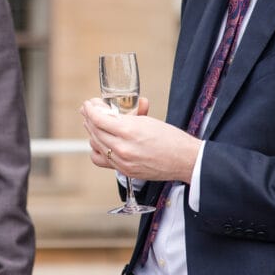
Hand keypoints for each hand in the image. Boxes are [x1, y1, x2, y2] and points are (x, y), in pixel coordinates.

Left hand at [80, 96, 199, 182]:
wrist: (185, 160)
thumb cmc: (171, 139)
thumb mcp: (147, 120)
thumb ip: (127, 115)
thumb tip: (113, 109)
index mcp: (129, 131)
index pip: (99, 118)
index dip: (91, 109)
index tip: (89, 104)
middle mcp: (123, 148)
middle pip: (94, 130)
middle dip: (89, 117)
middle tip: (90, 110)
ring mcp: (122, 161)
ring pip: (96, 144)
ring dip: (92, 132)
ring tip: (95, 123)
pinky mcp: (124, 171)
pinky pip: (101, 159)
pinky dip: (97, 149)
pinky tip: (100, 143)